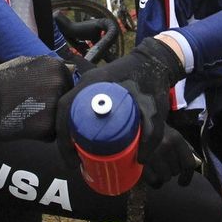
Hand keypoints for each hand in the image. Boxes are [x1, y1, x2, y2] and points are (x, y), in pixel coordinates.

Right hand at [0, 56, 72, 139]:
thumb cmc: (0, 82)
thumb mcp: (28, 63)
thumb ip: (49, 70)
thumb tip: (67, 72)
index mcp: (58, 67)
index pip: (69, 83)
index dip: (56, 92)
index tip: (42, 95)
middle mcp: (61, 84)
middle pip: (67, 100)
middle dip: (54, 106)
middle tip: (34, 107)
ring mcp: (56, 105)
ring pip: (61, 117)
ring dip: (49, 119)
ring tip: (29, 115)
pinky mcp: (49, 126)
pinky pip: (53, 133)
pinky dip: (42, 133)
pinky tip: (27, 125)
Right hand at [55, 37, 184, 171]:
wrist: (157, 60)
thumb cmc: (153, 82)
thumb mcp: (154, 111)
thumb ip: (151, 137)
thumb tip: (139, 161)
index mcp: (93, 85)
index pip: (66, 110)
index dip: (64, 137)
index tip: (73, 159)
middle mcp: (86, 83)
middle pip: (65, 112)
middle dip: (66, 138)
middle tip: (75, 159)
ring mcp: (90, 83)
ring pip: (71, 110)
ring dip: (71, 130)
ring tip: (79, 152)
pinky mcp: (96, 86)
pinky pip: (80, 106)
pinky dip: (79, 122)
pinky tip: (87, 137)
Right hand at [140, 124, 199, 187]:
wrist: (133, 124)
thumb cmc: (156, 133)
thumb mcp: (173, 136)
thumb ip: (184, 150)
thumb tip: (196, 165)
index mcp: (176, 139)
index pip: (189, 164)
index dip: (187, 176)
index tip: (182, 182)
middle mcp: (166, 146)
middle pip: (175, 171)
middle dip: (170, 170)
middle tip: (162, 162)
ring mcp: (153, 154)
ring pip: (166, 177)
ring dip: (161, 175)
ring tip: (154, 166)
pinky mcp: (141, 162)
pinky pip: (154, 181)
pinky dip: (152, 180)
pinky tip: (149, 173)